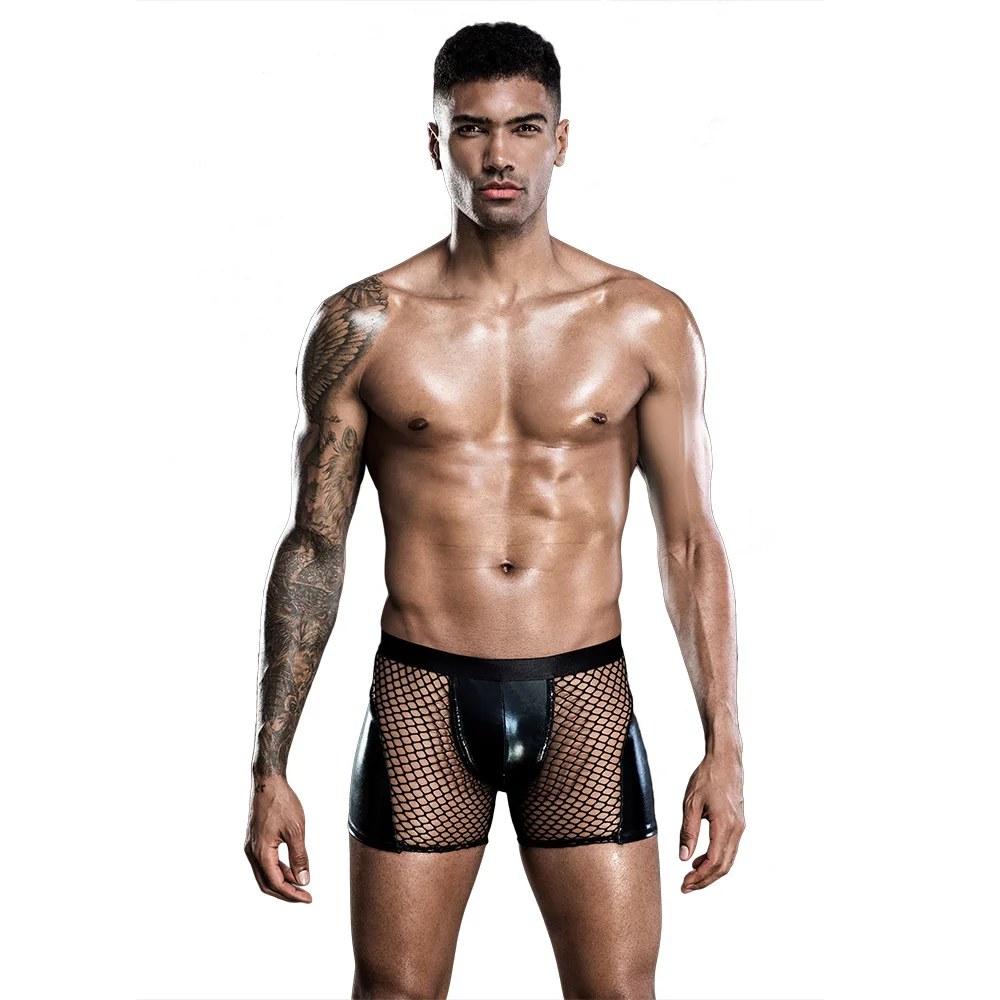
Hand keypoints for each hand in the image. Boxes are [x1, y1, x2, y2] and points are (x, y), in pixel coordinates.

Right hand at [244, 775, 312, 902]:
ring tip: (301, 884)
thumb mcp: (296, 830)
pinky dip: (278, 869)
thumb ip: (299, 857)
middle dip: (286, 892)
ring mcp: (251, 846)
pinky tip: (291, 869)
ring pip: (265, 873)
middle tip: (305, 897)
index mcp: (261, 852)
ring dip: (282, 881)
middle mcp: (251, 852)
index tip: (308, 898)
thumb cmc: (282, 802)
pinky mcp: (254, 839)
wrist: (268, 781)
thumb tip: (303, 880)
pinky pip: (265, 862)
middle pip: (267, 883)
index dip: (292, 894)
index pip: (276, 883)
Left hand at [678, 749, 744, 892]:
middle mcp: (737, 830)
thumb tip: (683, 857)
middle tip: (686, 887)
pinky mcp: (738, 823)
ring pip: (728, 859)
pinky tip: (700, 859)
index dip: (699, 877)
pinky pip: (729, 849)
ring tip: (691, 876)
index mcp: (725, 826)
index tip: (685, 884)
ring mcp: (740, 827)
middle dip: (704, 880)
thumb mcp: (691, 803)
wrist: (726, 760)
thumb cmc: (708, 777)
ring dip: (710, 871)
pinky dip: (716, 859)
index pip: (714, 862)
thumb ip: (688, 832)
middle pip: (723, 866)